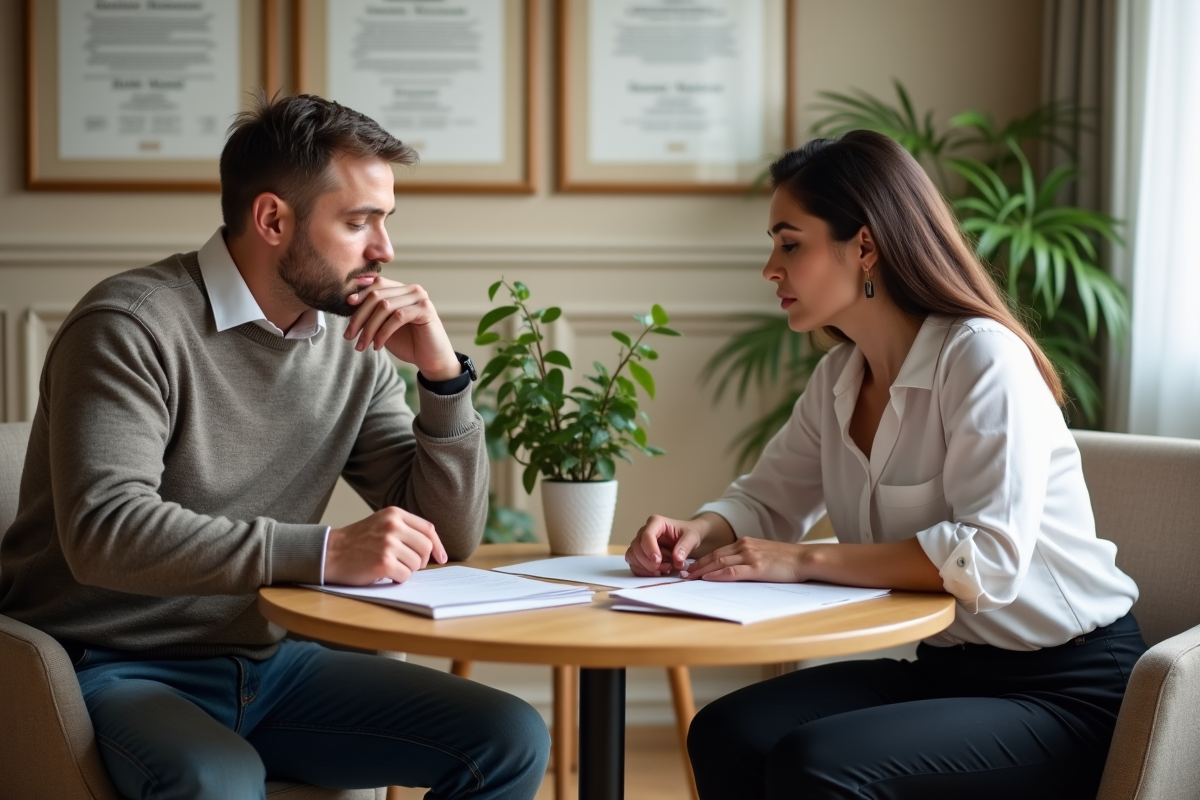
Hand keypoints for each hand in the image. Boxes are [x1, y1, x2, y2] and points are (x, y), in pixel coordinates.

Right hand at [324, 506, 447, 585]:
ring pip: (417, 564)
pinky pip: (405, 576)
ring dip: (407, 570)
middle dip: (421, 561)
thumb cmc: (357, 541)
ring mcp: (388, 544)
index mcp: (394, 514)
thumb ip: (405, 529)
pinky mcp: (383, 563)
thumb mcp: (382, 524)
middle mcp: (393, 526)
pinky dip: (398, 580)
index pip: (428, 529)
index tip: (441, 558)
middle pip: (426, 547)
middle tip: (408, 565)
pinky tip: (385, 575)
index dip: (438, 546)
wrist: (330, 552)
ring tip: (391, 567)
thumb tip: (434, 548)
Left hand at [345, 277, 459, 379]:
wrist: (431, 360)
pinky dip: (383, 333)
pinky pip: (397, 317)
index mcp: (402, 289)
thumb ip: (372, 313)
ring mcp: (420, 297)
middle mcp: (412, 289)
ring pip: (385, 306)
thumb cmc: (408, 343)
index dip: (359, 294)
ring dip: (369, 328)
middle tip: (349, 336)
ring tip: (361, 345)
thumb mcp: (384, 326)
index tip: (345, 307)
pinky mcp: (425, 309)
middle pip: (377, 295)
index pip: (376, 285)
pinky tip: (377, 346)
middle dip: (359, 317)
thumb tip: (349, 301)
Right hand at [625, 515, 709, 576]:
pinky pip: (634, 564)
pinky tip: (658, 572)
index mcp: (656, 522)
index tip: (658, 561)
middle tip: (666, 567)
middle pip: (637, 547)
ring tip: (665, 569)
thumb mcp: (692, 537)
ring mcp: (640, 543)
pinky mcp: (639, 554)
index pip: (647, 535)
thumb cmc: (688, 534)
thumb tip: (677, 559)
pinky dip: (644, 572)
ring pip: (632, 556)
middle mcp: (644, 531)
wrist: (686, 537)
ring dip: (646, 567)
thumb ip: (685, 546)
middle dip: (648, 561)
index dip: (650, 549)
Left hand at [681, 537, 806, 582]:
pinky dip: (718, 575)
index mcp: (746, 543)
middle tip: (683, 574)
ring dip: (702, 571)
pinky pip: (732, 571)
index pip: (718, 551)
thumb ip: (749, 559)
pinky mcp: (757, 568)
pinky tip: (708, 579)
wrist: (805, 558)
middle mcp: (745, 547)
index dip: (702, 560)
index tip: (691, 568)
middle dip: (697, 566)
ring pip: (719, 562)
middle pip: (714, 556)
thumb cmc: (787, 560)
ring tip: (689, 578)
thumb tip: (735, 570)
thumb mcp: (764, 555)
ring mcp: (750, 556)